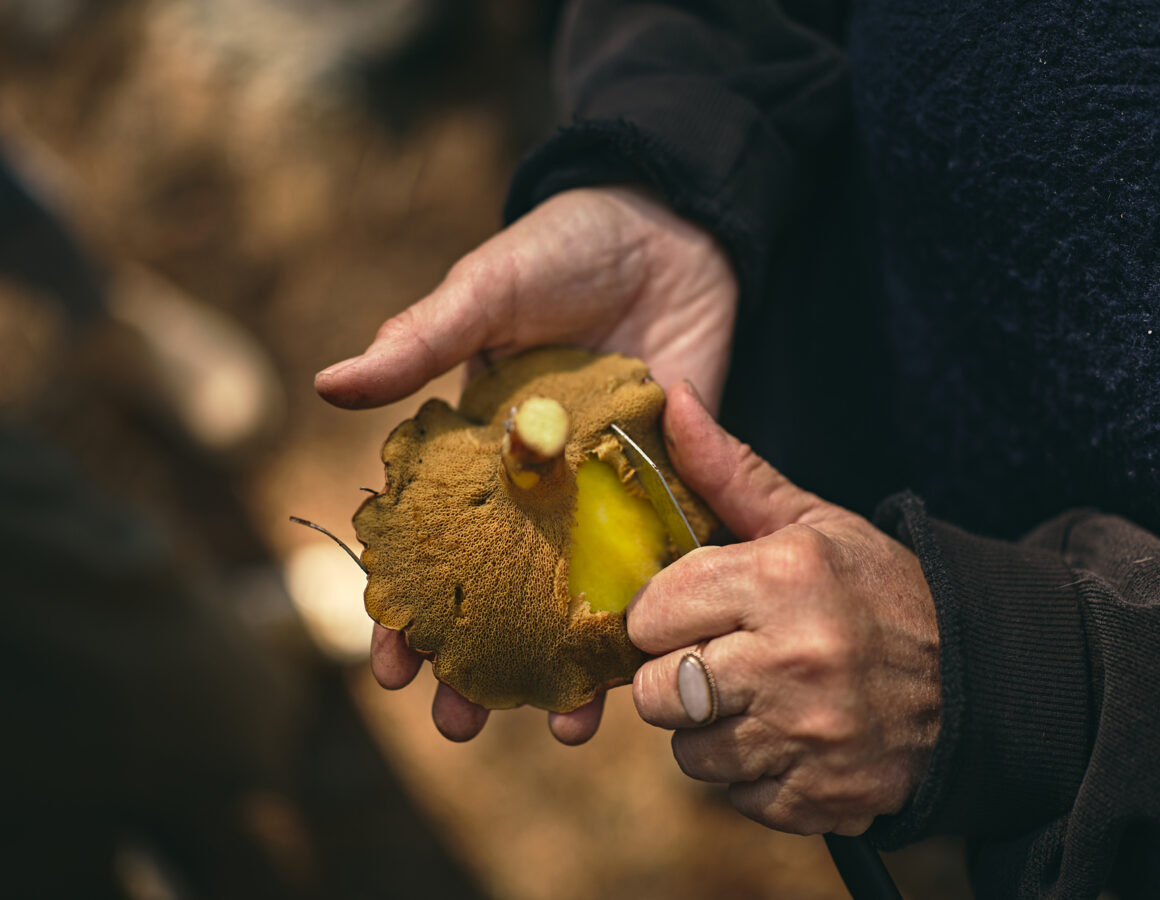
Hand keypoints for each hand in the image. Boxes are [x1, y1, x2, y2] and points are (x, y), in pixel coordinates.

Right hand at [323, 186, 737, 743]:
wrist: (671, 226)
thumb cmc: (564, 248)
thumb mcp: (487, 291)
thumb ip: (423, 341)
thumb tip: (329, 385)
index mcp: (477, 445)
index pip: (429, 541)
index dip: (403, 604)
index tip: (387, 666)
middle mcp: (535, 482)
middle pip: (498, 588)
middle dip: (476, 659)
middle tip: (458, 725)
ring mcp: (601, 488)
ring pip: (574, 593)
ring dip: (563, 662)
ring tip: (556, 727)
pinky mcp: (667, 481)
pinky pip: (655, 559)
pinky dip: (648, 613)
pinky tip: (639, 670)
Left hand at [628, 383, 939, 835]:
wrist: (978, 680)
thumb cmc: (877, 591)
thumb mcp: (812, 522)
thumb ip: (728, 469)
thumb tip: (670, 395)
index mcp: (784, 579)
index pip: (651, 613)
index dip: (661, 613)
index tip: (687, 610)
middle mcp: (792, 661)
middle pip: (658, 691)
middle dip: (675, 674)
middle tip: (718, 656)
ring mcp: (809, 738)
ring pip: (689, 750)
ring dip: (711, 727)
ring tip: (758, 696)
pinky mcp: (820, 798)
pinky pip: (734, 794)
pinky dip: (751, 771)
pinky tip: (788, 736)